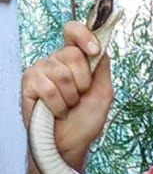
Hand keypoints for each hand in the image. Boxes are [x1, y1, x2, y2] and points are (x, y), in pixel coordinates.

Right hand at [21, 20, 112, 166]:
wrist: (71, 142)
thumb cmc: (86, 118)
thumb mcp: (103, 91)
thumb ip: (102, 67)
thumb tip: (101, 45)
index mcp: (75, 58)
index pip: (73, 31)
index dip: (83, 35)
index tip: (94, 50)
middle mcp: (56, 60)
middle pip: (72, 53)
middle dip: (83, 80)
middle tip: (80, 95)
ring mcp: (41, 70)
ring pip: (61, 73)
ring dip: (71, 96)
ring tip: (68, 104)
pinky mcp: (28, 83)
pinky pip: (48, 88)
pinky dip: (58, 104)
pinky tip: (57, 111)